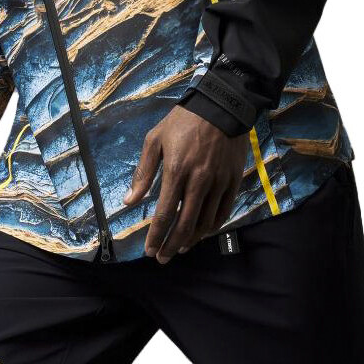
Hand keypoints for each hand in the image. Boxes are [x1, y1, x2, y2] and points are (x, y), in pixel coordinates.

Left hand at [125, 105, 248, 263]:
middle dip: (171, 245)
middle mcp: (198, 181)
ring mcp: (218, 182)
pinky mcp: (233, 181)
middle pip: (185, 224)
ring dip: (191, 240)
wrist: (221, 106)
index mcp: (175, 170)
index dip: (156, 236)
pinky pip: (223, 212)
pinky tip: (203, 232)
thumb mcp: (155, 139)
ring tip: (180, 247)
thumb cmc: (183, 121)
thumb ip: (143, 172)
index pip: (164, 213)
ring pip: (205, 222)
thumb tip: (130, 200)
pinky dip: (212, 227)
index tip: (149, 250)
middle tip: (163, 257)